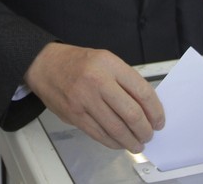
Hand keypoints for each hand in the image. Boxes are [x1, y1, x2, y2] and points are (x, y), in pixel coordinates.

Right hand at [25, 43, 163, 152]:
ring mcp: (84, 100)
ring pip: (117, 129)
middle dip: (145, 129)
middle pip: (132, 114)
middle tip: (149, 134)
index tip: (159, 120)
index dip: (155, 110)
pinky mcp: (75, 115)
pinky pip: (100, 135)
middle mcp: (97, 81)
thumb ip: (124, 80)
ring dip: (131, 140)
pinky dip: (113, 142)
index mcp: (109, 64)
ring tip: (137, 143)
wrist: (44, 64)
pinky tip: (119, 142)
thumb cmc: (75, 62)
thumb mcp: (104, 60)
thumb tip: (145, 106)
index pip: (142, 91)